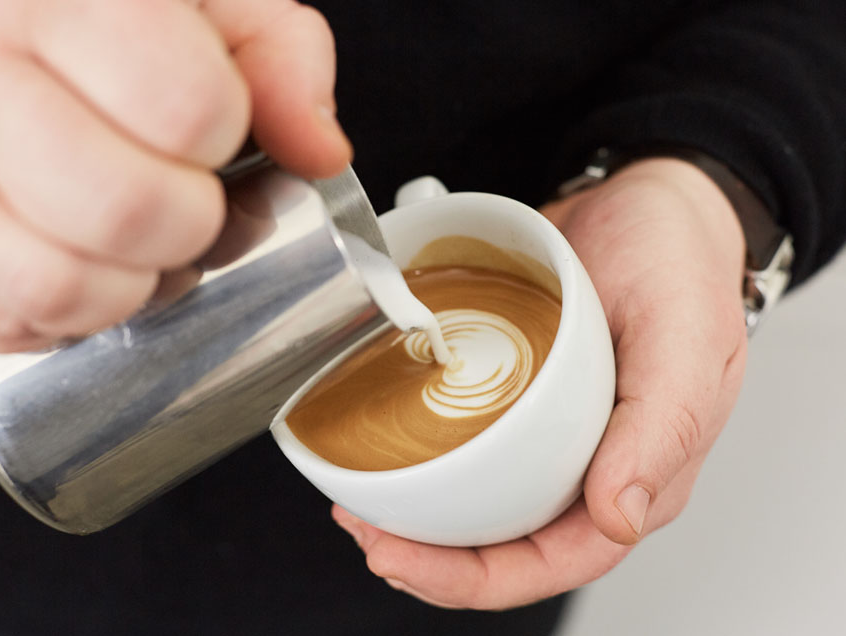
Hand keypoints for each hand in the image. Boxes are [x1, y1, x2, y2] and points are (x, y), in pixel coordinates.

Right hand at [0, 0, 349, 351]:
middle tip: (187, 199)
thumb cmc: (101, 17)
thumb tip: (319, 151)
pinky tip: (79, 260)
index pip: (186, 106)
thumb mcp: (209, 2)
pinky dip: (64, 315)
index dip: (224, 138)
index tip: (213, 129)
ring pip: (57, 286)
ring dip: (130, 288)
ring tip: (135, 243)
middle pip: (128, 209)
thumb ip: (280, 60)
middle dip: (190, 225)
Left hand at [333, 158, 748, 608]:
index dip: (477, 579)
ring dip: (414, 513)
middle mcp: (587, 461)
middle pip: (505, 543)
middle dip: (429, 557)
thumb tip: (617, 519)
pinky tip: (377, 446)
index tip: (402, 560)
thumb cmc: (678, 265)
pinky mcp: (514, 392)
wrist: (644, 201)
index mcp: (638, 470)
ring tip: (356, 502)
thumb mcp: (686, 337)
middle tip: (364, 530)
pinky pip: (464, 437)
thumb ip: (662, 430)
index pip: (558, 559)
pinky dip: (417, 452)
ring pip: (478, 498)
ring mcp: (546, 429)